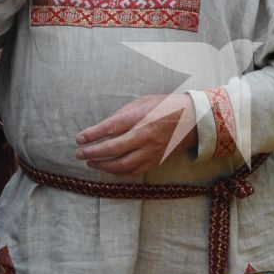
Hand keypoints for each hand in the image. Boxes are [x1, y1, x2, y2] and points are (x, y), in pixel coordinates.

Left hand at [75, 92, 198, 175]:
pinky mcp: (156, 160)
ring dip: (103, 165)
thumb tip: (105, 126)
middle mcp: (146, 136)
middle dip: (93, 152)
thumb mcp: (144, 101)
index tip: (79, 139)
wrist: (194, 120)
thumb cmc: (166, 107)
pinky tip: (109, 168)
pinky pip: (134, 171)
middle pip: (114, 148)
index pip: (112, 127)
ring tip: (91, 162)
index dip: (93, 134)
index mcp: (142, 118)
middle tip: (79, 153)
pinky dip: (118, 172)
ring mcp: (151, 151)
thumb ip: (124, 113)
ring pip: (123, 164)